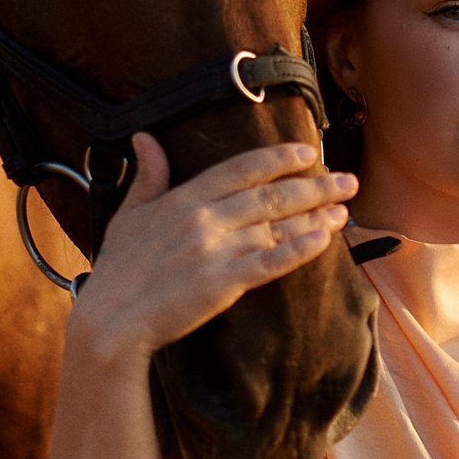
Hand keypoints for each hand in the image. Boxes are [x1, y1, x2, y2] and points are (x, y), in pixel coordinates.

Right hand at [69, 134, 354, 363]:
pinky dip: (298, 249)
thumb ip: (147, 176)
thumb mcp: (128, 214)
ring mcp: (215, 250)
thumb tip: (146, 138)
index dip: (278, 158)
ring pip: (276, 226)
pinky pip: (270, 262)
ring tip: (344, 211)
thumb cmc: (118, 270)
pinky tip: (323, 239)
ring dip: (315, 217)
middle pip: (270, 195)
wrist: (111, 320)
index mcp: (184, 198)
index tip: (309, 153)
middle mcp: (205, 218)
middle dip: (315, 186)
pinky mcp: (223, 283)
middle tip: (348, 181)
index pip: (241, 169)